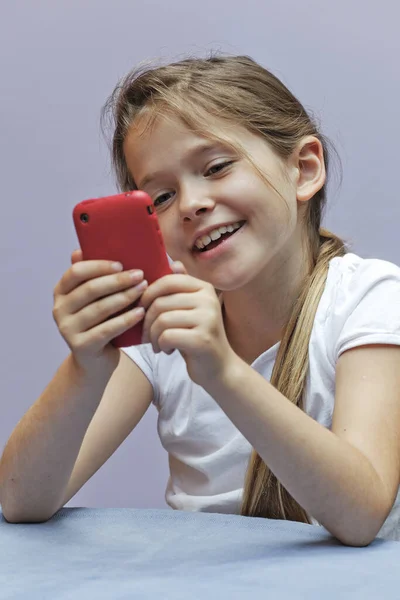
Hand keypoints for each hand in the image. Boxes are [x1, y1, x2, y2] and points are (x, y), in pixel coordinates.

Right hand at [52, 249, 147, 373]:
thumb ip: (95, 276)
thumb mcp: (96, 299)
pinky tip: (141, 312)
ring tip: (144, 290)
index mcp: (61, 292)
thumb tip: (86, 247)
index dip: (98, 266)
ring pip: (99, 308)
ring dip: (125, 297)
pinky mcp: (81, 346)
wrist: (95, 361)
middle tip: (140, 275)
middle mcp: (59, 310)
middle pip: (90, 289)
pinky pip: (107, 329)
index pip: (76, 272)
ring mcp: (68, 329)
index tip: (121, 264)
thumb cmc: (100, 322)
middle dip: (118, 281)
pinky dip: (126, 319)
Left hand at [139, 261, 236, 386]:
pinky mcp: (203, 339)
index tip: (142, 310)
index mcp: (204, 288)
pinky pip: (167, 336)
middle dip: (146, 321)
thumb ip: (182, 288)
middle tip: (147, 335)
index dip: (148, 295)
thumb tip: (174, 263)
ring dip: (152, 335)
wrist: (218, 367)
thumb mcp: (189, 310)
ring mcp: (208, 319)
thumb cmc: (197, 337)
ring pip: (162, 319)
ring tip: (157, 344)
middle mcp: (208, 299)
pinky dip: (160, 345)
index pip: (167, 281)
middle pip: (160, 302)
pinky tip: (166, 351)